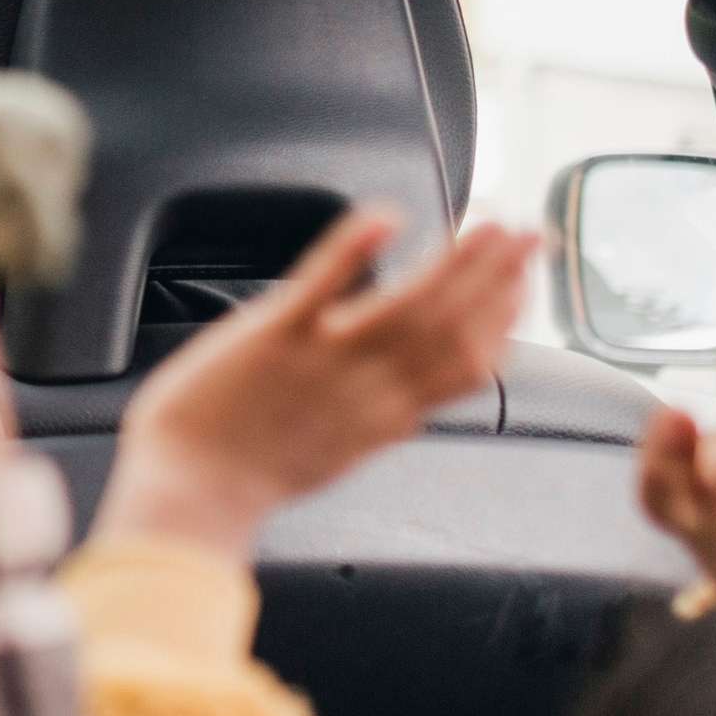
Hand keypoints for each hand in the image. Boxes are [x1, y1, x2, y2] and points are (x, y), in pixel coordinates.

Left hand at [94, 212, 536, 563]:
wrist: (185, 499)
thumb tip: (406, 408)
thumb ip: (373, 422)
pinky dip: (355, 249)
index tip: (523, 282)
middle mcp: (367, 390)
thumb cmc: (241, 477)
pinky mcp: (271, 338)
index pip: (468, 366)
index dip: (503, 319)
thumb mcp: (331, 455)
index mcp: (384, 418)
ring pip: (410, 307)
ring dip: (456, 260)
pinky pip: (322, 286)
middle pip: (454, 329)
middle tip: (529, 231)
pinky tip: (385, 216)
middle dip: (498, 276)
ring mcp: (322, 361)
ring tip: (489, 223)